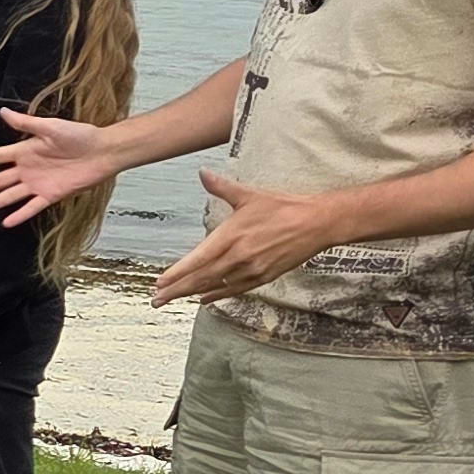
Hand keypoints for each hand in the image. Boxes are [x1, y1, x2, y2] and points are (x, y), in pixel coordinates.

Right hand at [0, 110, 117, 226]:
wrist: (103, 151)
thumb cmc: (80, 135)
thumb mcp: (51, 126)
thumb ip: (26, 123)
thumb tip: (3, 112)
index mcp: (25, 150)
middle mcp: (28, 169)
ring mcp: (38, 184)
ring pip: (10, 195)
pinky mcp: (51, 195)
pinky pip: (32, 207)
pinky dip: (20, 215)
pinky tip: (6, 222)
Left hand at [149, 173, 337, 306]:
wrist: (317, 223)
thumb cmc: (283, 207)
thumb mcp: (250, 195)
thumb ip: (222, 187)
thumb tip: (203, 174)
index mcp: (231, 236)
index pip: (198, 259)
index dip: (178, 273)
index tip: (160, 282)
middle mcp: (239, 256)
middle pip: (201, 278)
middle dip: (177, 289)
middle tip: (156, 300)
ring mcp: (251, 269)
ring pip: (216, 286)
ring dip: (192, 294)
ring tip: (171, 299)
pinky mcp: (264, 276)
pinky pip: (235, 290)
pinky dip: (218, 295)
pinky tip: (204, 299)